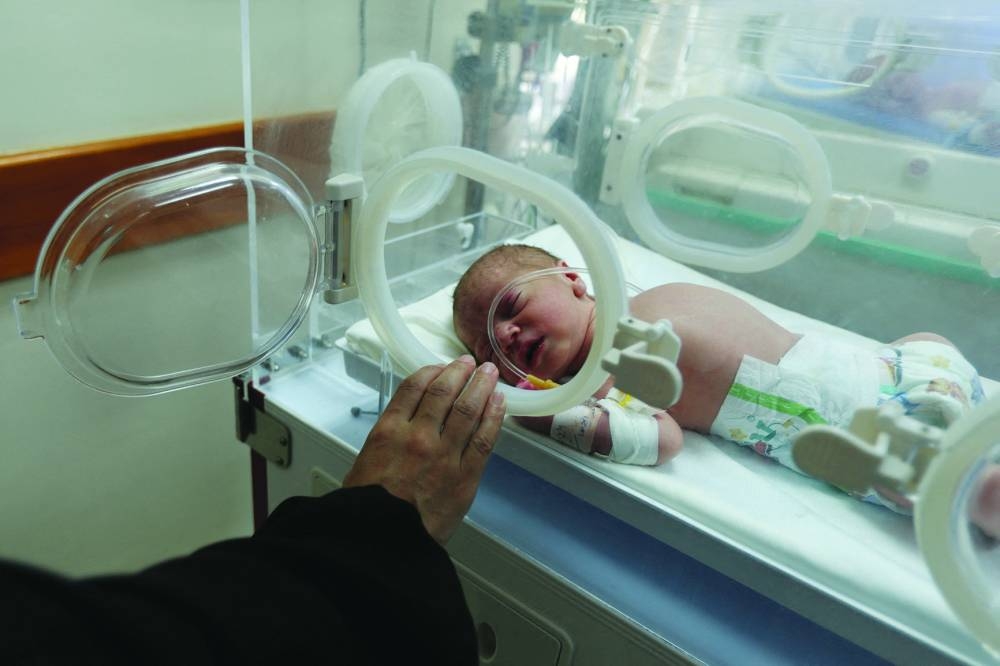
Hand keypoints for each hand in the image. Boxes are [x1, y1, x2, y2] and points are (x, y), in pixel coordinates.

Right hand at [343, 356, 505, 543]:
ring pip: (467, 409)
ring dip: (480, 386)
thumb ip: (387, 440)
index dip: (430, 372)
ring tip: (489, 373)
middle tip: (469, 364)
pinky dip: (494, 417)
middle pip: (443, 392)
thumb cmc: (368, 511)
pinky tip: (499, 403)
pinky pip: (484, 439)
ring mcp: (444, 455)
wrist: (382, 544)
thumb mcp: (364, 463)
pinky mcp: (465, 476)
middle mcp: (418, 436)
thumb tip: (404, 425)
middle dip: (459, 373)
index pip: (413, 387)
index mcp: (388, 431)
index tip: (440, 367)